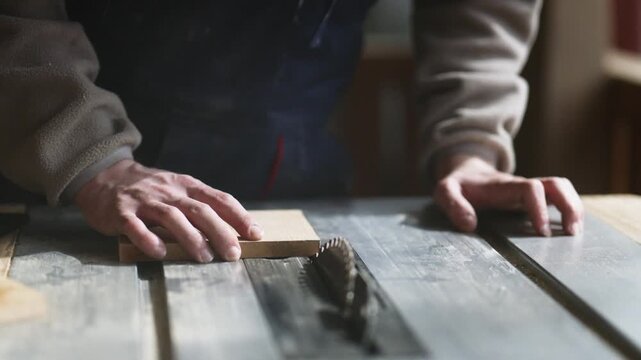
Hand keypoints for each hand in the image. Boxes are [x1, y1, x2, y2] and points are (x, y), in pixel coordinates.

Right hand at [74, 159, 262, 261]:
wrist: (105, 176)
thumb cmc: (151, 190)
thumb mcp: (179, 190)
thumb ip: (201, 206)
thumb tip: (235, 230)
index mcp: (187, 185)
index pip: (219, 199)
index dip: (239, 216)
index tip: (255, 234)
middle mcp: (169, 191)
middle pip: (199, 209)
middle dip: (220, 231)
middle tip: (233, 253)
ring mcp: (144, 201)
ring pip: (171, 216)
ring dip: (190, 237)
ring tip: (204, 257)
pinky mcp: (121, 212)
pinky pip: (134, 226)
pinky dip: (147, 239)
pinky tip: (160, 253)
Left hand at [433, 154, 583, 235]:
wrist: (465, 172)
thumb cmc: (458, 185)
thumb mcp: (445, 191)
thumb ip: (453, 205)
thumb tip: (469, 225)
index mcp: (504, 186)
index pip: (531, 189)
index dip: (539, 208)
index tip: (541, 231)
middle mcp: (522, 186)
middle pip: (557, 184)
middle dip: (569, 205)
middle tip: (571, 233)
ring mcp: (530, 192)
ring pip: (562, 189)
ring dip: (574, 207)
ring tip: (574, 232)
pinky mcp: (533, 198)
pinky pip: (558, 198)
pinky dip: (569, 210)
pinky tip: (568, 229)